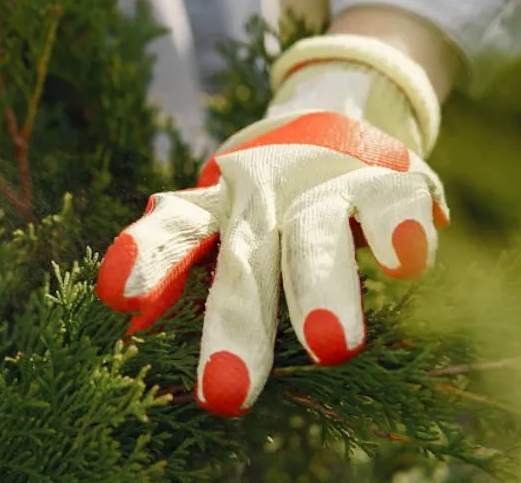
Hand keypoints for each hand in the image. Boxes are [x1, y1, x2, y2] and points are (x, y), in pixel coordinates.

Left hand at [96, 34, 448, 416]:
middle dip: (237, 327)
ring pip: (315, 233)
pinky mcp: (388, 182)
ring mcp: (324, 186)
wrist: (339, 124)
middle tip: (225, 396)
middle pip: (244, 260)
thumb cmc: (266, 208)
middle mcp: (263, 195)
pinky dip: (397, 229)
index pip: (175, 232)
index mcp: (215, 210)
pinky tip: (403, 262)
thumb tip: (128, 329)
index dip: (148, 257)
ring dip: (320, 287)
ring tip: (331, 349)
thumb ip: (179, 272)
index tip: (117, 295)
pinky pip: (391, 203)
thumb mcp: (220, 232)